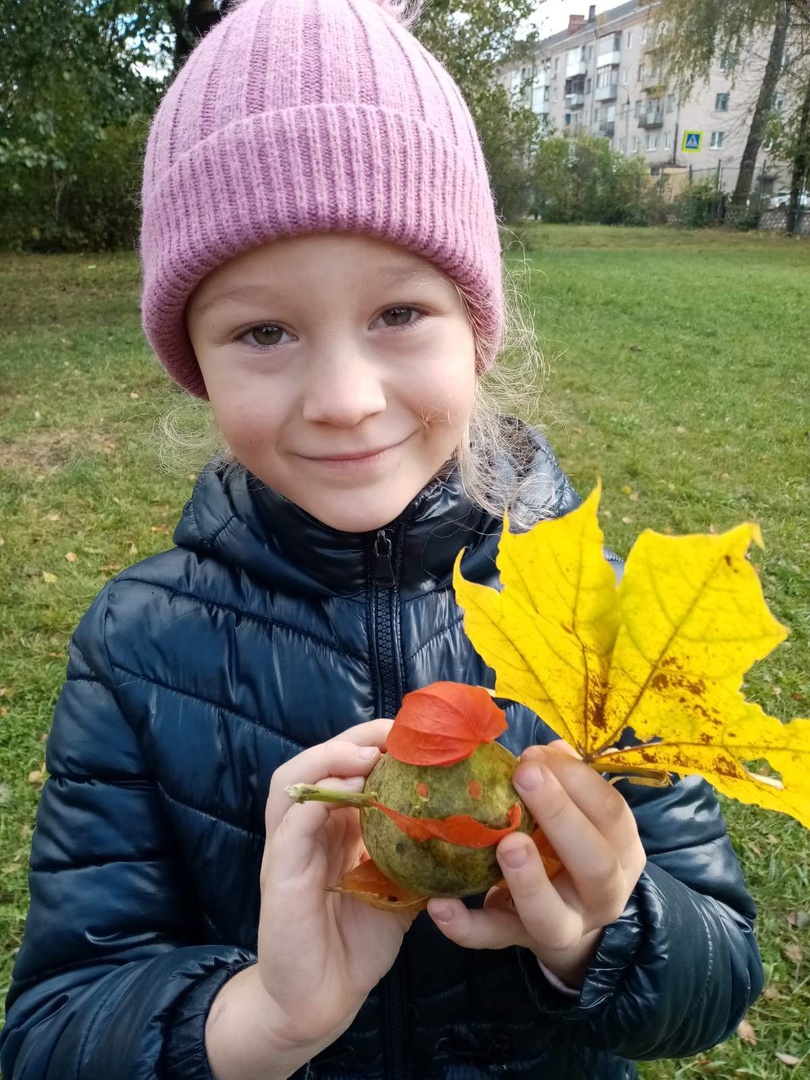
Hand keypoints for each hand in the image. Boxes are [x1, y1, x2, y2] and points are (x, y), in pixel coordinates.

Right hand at [206, 720, 414, 1079]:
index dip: (375, 742)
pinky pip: (291, 823)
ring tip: (368, 755)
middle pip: (318, 760)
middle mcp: (308, 828)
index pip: (346, 765)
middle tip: (395, 733)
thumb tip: (469, 830)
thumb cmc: (356, 943)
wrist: (318, 1001)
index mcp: (334, 826)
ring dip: (330, 759)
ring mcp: (290, 847)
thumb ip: (420, 855)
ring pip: (293, 781)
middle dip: (354, 737)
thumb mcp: (401, 889)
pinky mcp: (280, 873)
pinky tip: (344, 792)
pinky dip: (315, 799)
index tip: (416, 736)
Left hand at [426, 741, 646, 989]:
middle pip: (595, 864)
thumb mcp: (582, 817)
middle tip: (525, 776)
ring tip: (506, 844)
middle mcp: (602, 896)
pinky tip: (440, 904)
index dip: (577, 779)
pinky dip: (465, 926)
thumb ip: (568, 784)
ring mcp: (563, 926)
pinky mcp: (517, 940)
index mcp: (622, 853)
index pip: (612, 814)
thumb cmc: (571, 850)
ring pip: (550, 916)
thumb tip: (549, 750)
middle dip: (561, 816)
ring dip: (527, 880)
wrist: (569, 921)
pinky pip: (492, 938)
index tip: (537, 754)